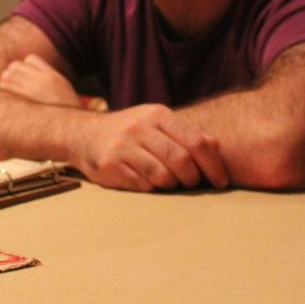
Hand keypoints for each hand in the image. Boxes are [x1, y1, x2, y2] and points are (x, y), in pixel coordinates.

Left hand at [0, 54, 82, 107]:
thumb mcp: (63, 89)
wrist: (71, 127)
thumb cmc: (66, 111)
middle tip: (12, 84)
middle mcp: (42, 79)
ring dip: (5, 81)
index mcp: (52, 75)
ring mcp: (33, 88)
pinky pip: (6, 87)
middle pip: (16, 65)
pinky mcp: (26, 99)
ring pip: (8, 74)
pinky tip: (7, 99)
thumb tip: (35, 76)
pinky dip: (3, 90)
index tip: (24, 76)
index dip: (24, 66)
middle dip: (11, 72)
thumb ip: (50, 79)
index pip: (30, 59)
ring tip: (7, 91)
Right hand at [70, 104, 229, 191]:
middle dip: (193, 178)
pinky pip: (143, 185)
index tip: (221, 181)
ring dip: (172, 185)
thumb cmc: (129, 132)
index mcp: (157, 115)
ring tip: (169, 182)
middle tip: (193, 183)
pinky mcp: (110, 165)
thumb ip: (185, 134)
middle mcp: (140, 127)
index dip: (213, 165)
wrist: (83, 134)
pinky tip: (146, 180)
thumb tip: (216, 145)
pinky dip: (151, 187)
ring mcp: (123, 146)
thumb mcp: (156, 124)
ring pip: (162, 176)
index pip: (195, 142)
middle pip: (181, 161)